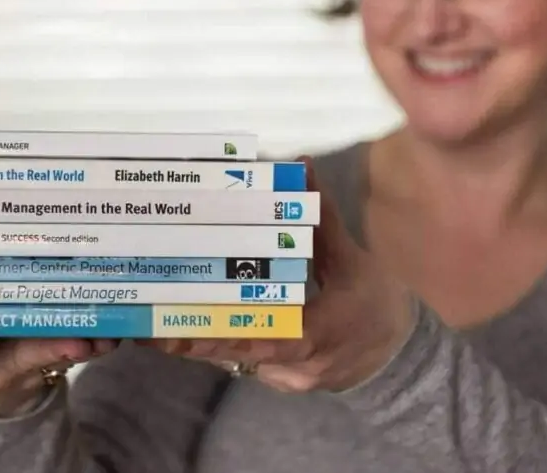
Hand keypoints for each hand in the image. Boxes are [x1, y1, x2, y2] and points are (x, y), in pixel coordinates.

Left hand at [141, 156, 413, 393]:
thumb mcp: (354, 261)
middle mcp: (297, 365)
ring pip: (236, 362)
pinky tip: (187, 332)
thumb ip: (321, 219)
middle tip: (144, 331)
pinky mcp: (284, 380)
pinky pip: (246, 365)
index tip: (174, 334)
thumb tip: (300, 167)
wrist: (402, 356)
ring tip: (150, 330)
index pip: (259, 340)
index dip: (216, 338)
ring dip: (199, 345)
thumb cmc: (381, 304)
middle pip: (236, 355)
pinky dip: (220, 347)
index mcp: (317, 334)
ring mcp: (289, 378)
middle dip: (190, 342)